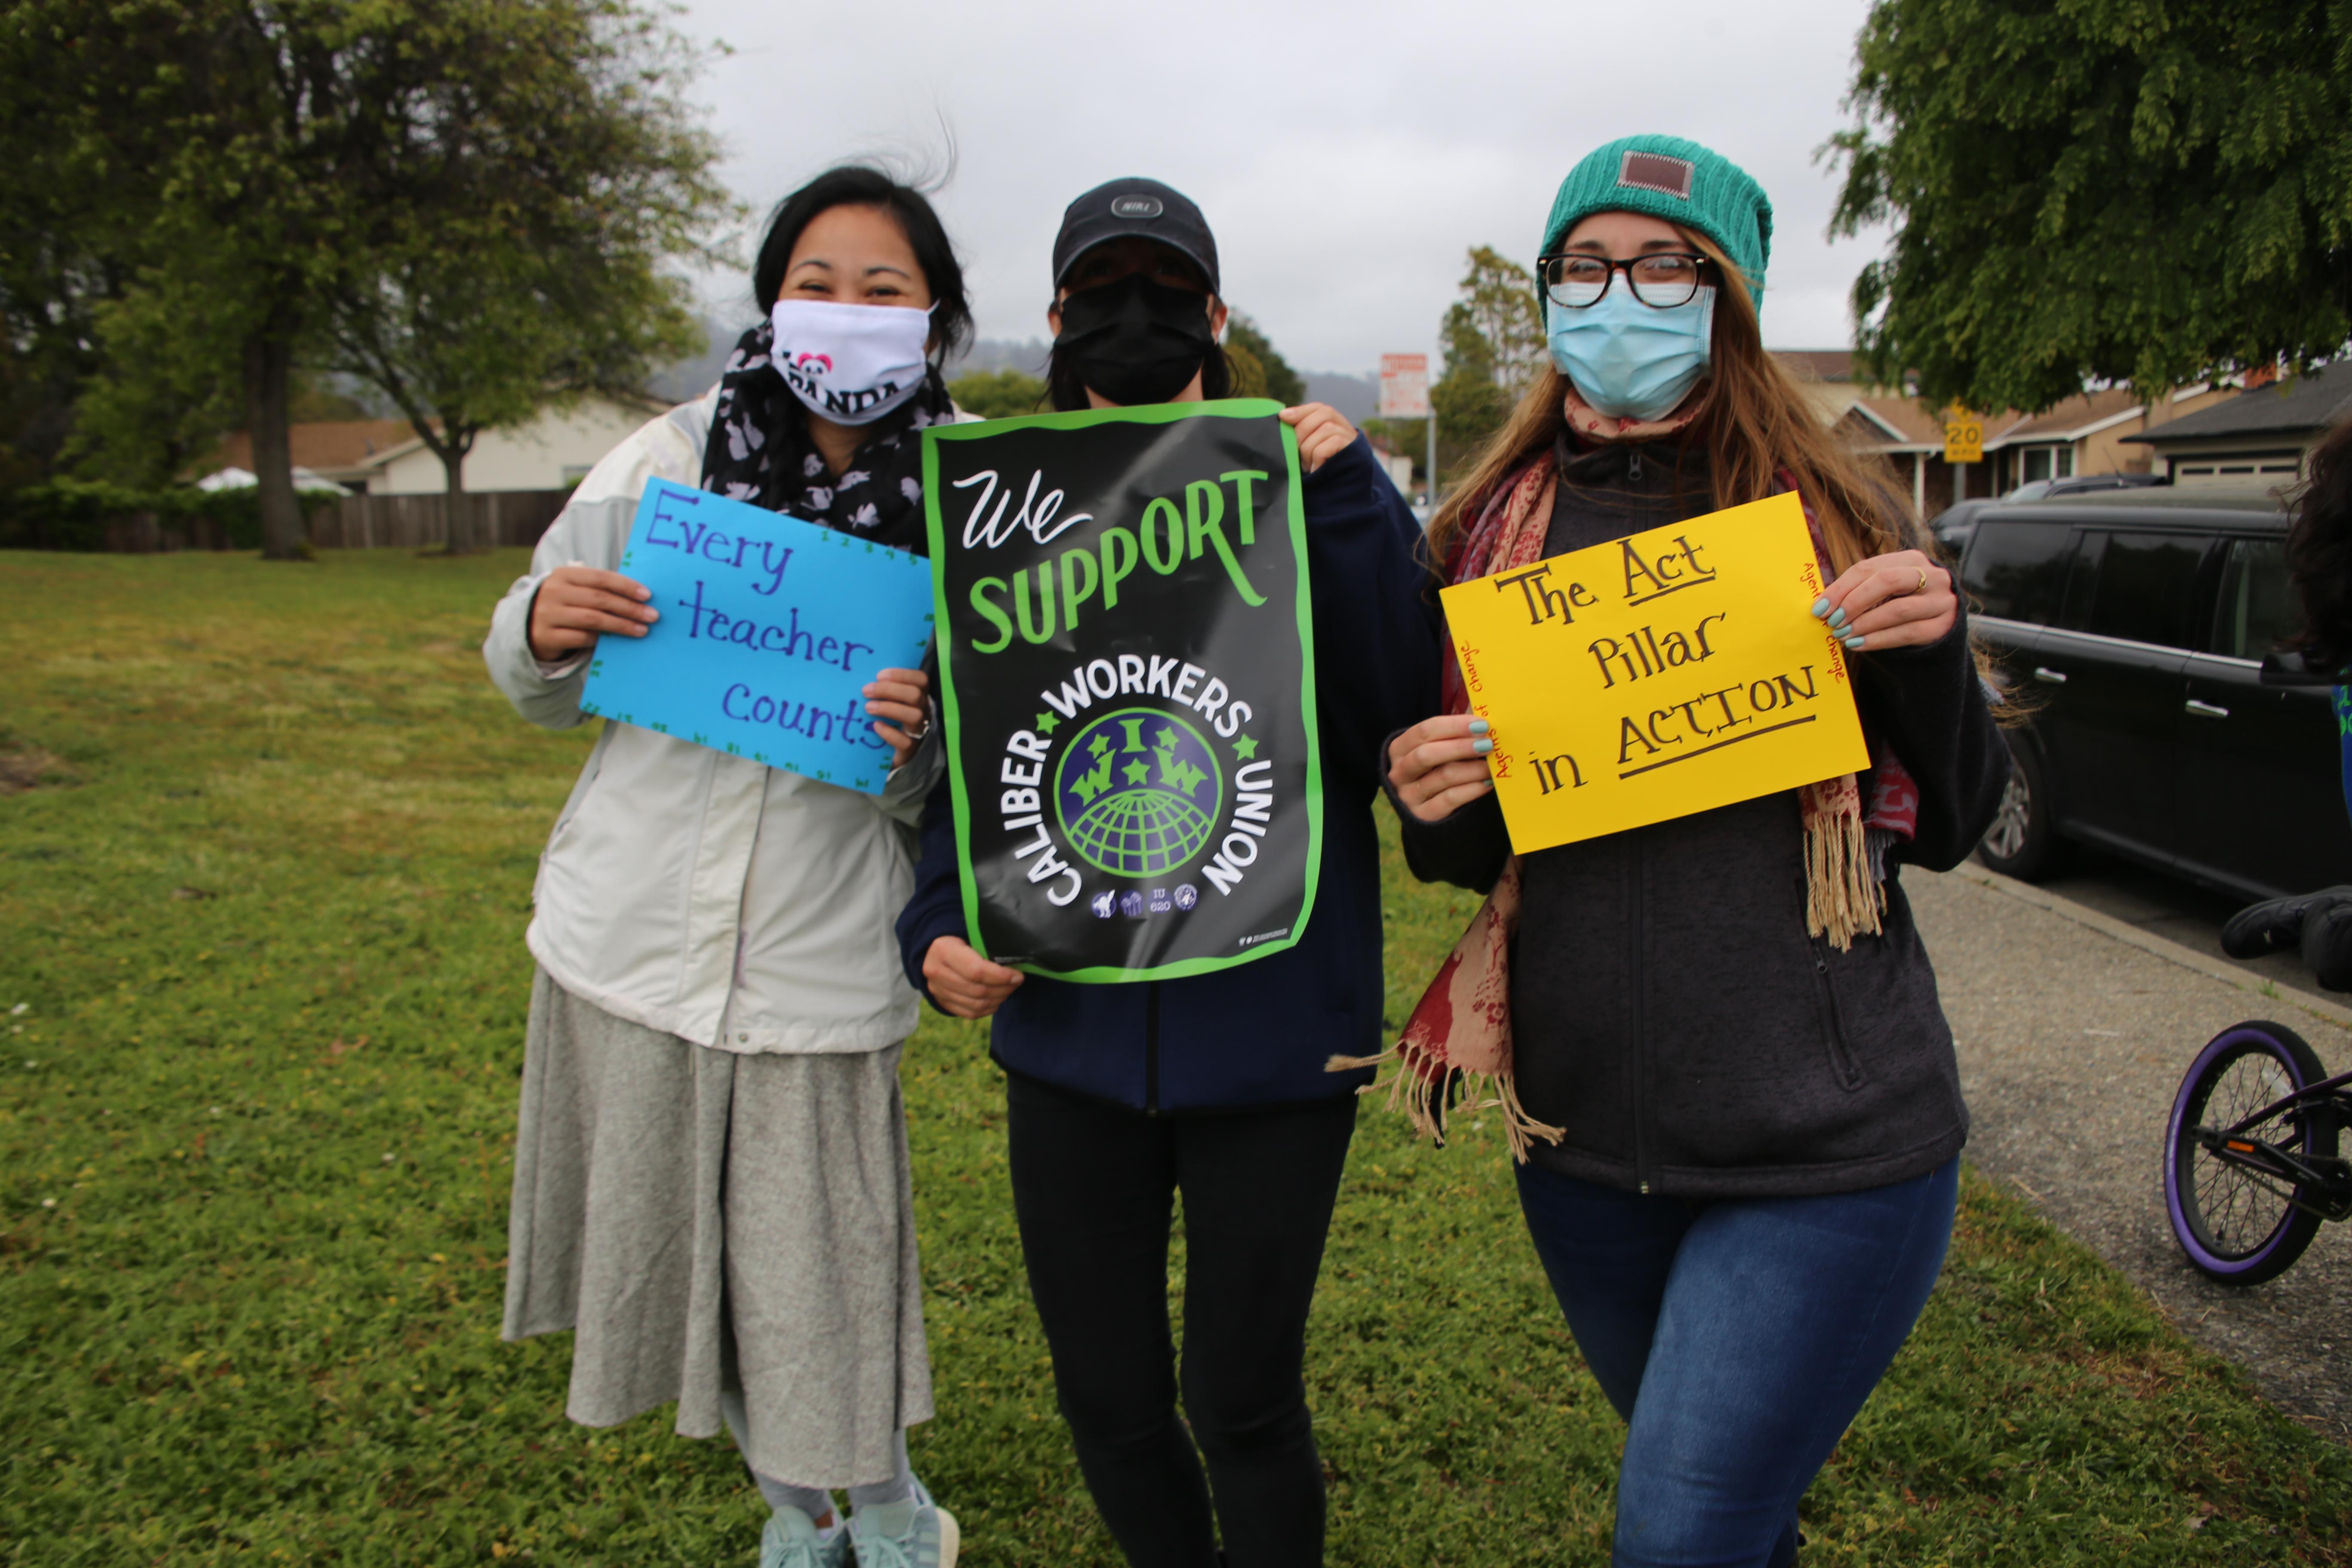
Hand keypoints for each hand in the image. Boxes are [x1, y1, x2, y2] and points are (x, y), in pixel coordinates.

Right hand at [528, 565, 655, 660]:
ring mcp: (548, 614)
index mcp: (564, 574)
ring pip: (592, 619)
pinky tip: (617, 641)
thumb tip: (640, 596)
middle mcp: (554, 592)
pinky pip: (581, 638)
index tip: (647, 595)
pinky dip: (601, 639)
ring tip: (642, 630)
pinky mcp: (547, 636)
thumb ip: (599, 589)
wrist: (529, 626)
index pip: (601, 577)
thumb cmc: (565, 605)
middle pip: (599, 599)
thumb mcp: (576, 590)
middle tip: (652, 616)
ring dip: (621, 625)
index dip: (626, 586)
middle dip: (629, 608)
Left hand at [865, 667, 930, 767]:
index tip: (879, 676)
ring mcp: (919, 730)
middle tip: (866, 691)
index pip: (921, 679)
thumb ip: (883, 691)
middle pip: (915, 695)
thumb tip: (866, 681)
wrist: (890, 754)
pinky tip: (876, 726)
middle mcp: (924, 711)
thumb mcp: (890, 703)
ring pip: (914, 716)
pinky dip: (889, 732)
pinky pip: (905, 741)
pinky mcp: (911, 749)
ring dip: (889, 708)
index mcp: (920, 696)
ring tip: (868, 707)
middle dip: (889, 690)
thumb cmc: (889, 721)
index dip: (902, 675)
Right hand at [923, 935, 1022, 1017]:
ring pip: (976, 1004)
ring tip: (1009, 990)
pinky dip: (988, 1009)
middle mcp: (936, 972)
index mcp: (943, 950)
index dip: (1001, 976)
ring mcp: (937, 990)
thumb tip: (1016, 963)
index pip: (976, 971)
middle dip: (1003, 988)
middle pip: (977, 990)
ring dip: (998, 999)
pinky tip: (997, 999)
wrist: (934, 951)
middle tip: (1016, 982)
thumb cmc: (960, 941)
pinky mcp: (942, 1002)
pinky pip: (970, 1013)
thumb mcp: (970, 935)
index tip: (1018, 975)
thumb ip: (987, 948)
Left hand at [1279, 402, 1356, 472]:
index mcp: (1335, 424)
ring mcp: (1352, 438)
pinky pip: (1332, 443)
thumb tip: (1283, 416)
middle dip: (1302, 432)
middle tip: (1296, 453)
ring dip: (1309, 449)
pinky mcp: (1354, 450)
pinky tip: (1315, 469)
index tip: (1282, 417)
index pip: (1319, 408)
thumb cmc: (1321, 472)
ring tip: (1307, 466)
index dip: (1301, 410)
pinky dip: (1318, 457)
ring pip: (1325, 429)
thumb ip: (1302, 434)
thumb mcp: (1310, 450)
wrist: (1344, 494)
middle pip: (1323, 414)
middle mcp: (1346, 427)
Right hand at [1386, 713, 1494, 822]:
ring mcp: (1408, 796)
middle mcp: (1399, 772)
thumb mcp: (1438, 747)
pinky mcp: (1422, 816)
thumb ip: (1456, 728)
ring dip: (1473, 769)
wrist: (1425, 807)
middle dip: (1461, 747)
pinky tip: (1488, 783)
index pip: (1424, 731)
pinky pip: (1450, 799)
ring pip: (1442, 777)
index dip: (1454, 725)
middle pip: (1427, 754)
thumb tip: (1482, 703)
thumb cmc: (1435, 768)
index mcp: (1400, 748)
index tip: (1481, 724)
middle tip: (1488, 743)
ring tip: (1492, 765)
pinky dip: (1472, 789)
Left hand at [1815, 549, 1956, 652]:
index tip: (1820, 608)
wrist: (1939, 620)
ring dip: (1864, 624)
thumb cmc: (1902, 601)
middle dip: (1855, 601)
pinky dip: (1878, 640)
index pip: (1869, 568)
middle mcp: (1931, 575)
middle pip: (1887, 581)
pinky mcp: (1942, 625)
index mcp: (1910, 559)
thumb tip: (1823, 605)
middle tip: (1834, 620)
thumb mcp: (1884, 589)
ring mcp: (1940, 600)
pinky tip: (1858, 644)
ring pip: (1898, 610)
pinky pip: (1907, 633)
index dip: (1841, 587)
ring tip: (1843, 635)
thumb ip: (1859, 590)